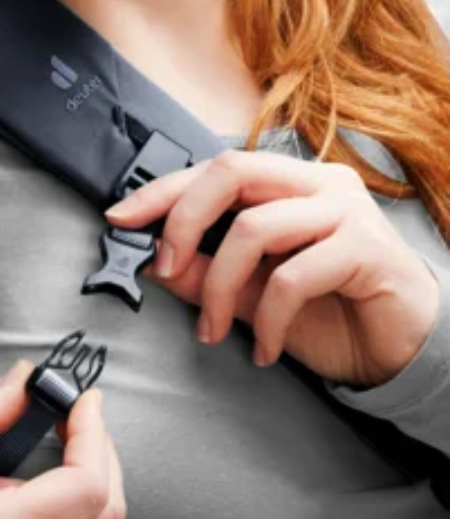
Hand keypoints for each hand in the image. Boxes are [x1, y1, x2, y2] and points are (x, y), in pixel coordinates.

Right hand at [0, 360, 124, 518]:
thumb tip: (20, 384)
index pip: (86, 486)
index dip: (95, 435)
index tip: (84, 401)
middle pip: (104, 514)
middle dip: (102, 457)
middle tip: (78, 420)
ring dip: (76, 486)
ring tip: (19, 462)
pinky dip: (49, 515)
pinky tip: (5, 499)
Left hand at [104, 150, 439, 389]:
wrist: (397, 347)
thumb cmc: (326, 311)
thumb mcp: (249, 294)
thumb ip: (204, 273)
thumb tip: (150, 261)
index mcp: (287, 184)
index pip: (214, 170)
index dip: (163, 191)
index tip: (121, 218)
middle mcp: (316, 184)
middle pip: (231, 172)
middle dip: (183, 221)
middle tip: (163, 269)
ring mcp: (345, 211)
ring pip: (254, 227)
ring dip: (219, 288)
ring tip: (213, 330)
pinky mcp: (367, 247)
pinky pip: (293, 277)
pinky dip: (266, 320)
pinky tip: (265, 349)